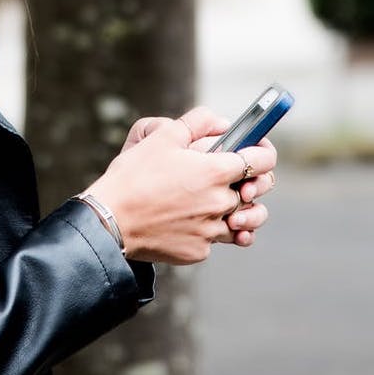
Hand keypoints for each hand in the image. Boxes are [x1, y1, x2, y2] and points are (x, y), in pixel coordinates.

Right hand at [86, 107, 277, 264]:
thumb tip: (222, 122)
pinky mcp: (198, 252)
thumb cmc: (133, 177)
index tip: (258, 149)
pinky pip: (214, 240)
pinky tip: (192, 221)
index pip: (263, 161)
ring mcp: (210, 231)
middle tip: (239, 177)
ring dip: (238, 212)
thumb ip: (197, 122)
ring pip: (241, 222)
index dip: (264, 152)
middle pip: (255, 193)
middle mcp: (220, 203)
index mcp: (215, 172)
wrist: (108, 222)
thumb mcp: (162, 136)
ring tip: (225, 205)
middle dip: (251, 183)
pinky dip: (208, 230)